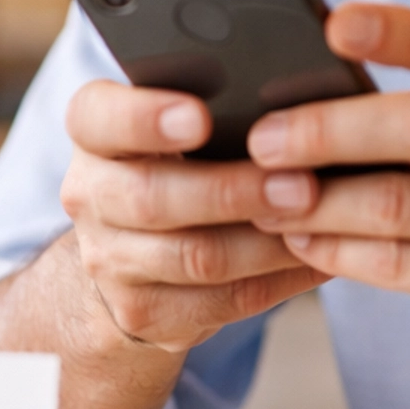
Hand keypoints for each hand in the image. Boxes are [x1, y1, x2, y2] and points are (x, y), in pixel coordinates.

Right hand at [60, 79, 325, 353]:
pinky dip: (277, 280)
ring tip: (319, 221)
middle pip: (151, 197)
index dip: (144, 118)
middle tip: (301, 184)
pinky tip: (316, 258)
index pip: (97, 117)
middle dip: (232, 192)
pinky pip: (220, 301)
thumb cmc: (175, 164)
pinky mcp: (144, 311)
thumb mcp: (172, 124)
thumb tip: (291, 97)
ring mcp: (110, 261)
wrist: (129, 255)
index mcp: (94, 135)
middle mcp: (89, 196)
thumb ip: (212, 102)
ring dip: (265, 243)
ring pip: (194, 257)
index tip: (200, 117)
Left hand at [247, 3, 409, 383]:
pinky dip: (337, 250)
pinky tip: (301, 237)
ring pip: (398, 207)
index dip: (405, 33)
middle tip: (262, 137)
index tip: (334, 22)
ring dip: (317, 201)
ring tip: (264, 193)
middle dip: (330, 130)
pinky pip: (398, 266)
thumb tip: (328, 85)